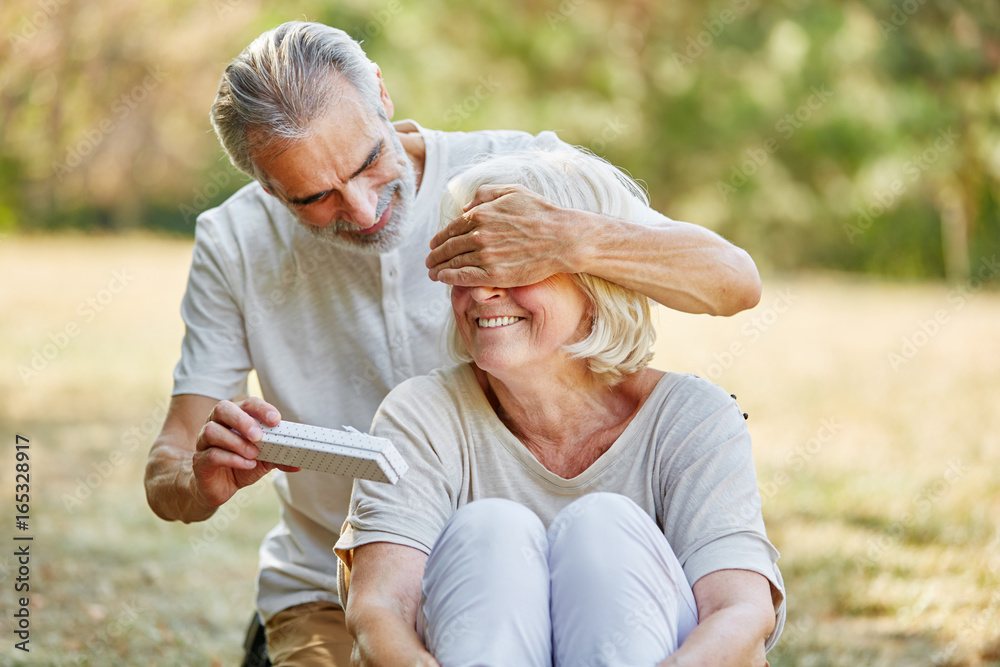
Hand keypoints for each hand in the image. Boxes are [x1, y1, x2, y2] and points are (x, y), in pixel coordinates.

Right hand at [190, 397, 298, 507]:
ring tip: (253, 454)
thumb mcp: (264, 460)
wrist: (219, 487)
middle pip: (223, 408)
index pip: (247, 403)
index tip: (276, 420)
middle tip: (259, 436)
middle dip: (242, 420)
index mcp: (235, 417)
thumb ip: (279, 458)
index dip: (261, 409)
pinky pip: (211, 454)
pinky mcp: (199, 461)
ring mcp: (205, 442)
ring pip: (212, 431)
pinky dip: (232, 459)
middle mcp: (217, 424)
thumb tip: (299, 465)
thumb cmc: (242, 465)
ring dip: (236, 442)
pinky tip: (247, 465)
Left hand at [426, 184, 580, 287]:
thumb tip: (464, 208)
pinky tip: (443, 279)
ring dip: (439, 268)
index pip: (452, 229)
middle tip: (428, 261)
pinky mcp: (495, 275)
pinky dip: (449, 278)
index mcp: (481, 214)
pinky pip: (464, 277)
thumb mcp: (512, 191)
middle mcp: (479, 235)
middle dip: (435, 255)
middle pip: (448, 247)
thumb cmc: (540, 212)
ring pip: (454, 263)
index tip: (434, 245)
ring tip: (433, 272)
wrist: (562, 238)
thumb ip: (484, 195)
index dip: (440, 238)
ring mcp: (486, 256)